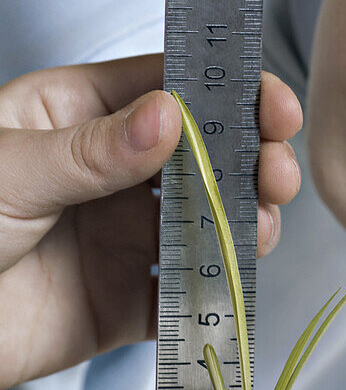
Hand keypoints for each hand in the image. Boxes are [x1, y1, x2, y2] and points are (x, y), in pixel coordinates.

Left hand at [0, 53, 302, 389]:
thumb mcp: (7, 172)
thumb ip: (90, 151)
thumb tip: (168, 117)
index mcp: (79, 117)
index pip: (169, 87)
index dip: (229, 90)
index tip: (274, 104)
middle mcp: (110, 173)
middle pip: (203, 154)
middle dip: (251, 156)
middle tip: (275, 171)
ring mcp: (120, 237)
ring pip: (206, 219)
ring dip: (246, 219)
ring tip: (260, 225)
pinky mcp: (123, 302)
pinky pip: (183, 294)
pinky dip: (216, 289)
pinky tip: (231, 280)